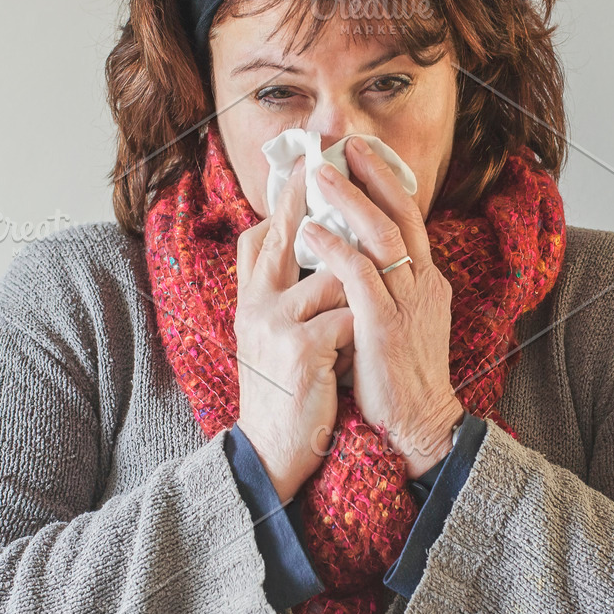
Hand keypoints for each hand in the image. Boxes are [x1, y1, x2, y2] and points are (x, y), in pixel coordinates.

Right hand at [235, 159, 353, 501]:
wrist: (275, 451)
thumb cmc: (287, 392)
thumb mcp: (272, 338)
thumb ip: (286, 295)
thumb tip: (307, 252)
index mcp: (251, 300)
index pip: (260, 237)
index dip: (283, 202)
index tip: (301, 167)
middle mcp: (256, 304)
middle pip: (285, 234)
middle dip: (309, 197)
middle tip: (325, 162)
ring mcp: (277, 324)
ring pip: (333, 277)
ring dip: (358, 295)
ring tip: (361, 326)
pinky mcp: (302, 349)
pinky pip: (350, 316)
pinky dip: (363, 330)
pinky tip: (359, 354)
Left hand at [300, 136, 465, 478]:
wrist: (419, 427)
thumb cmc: (399, 378)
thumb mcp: (401, 322)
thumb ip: (385, 288)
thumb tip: (354, 258)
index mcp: (426, 282)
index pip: (408, 219)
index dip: (386, 183)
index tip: (362, 154)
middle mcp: (422, 284)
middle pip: (400, 214)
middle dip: (373, 174)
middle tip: (345, 144)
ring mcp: (406, 303)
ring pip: (380, 235)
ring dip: (347, 200)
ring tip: (319, 174)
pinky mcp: (385, 326)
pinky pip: (359, 274)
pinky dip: (333, 248)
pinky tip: (310, 232)